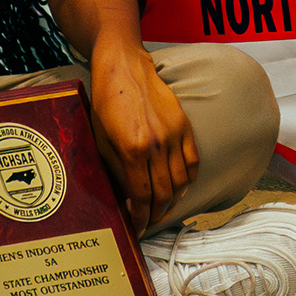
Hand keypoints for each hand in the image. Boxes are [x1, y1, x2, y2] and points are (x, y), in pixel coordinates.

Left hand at [85, 41, 199, 231]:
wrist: (124, 68)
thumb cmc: (106, 102)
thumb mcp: (101, 140)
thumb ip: (115, 171)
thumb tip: (125, 198)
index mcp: (132, 150)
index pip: (142, 197)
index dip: (141, 218)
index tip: (138, 228)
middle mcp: (156, 144)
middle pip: (163, 193)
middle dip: (156, 214)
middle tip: (149, 221)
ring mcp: (174, 134)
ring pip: (182, 181)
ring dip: (173, 200)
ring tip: (163, 207)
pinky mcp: (184, 125)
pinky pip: (193, 161)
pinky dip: (189, 179)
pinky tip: (179, 186)